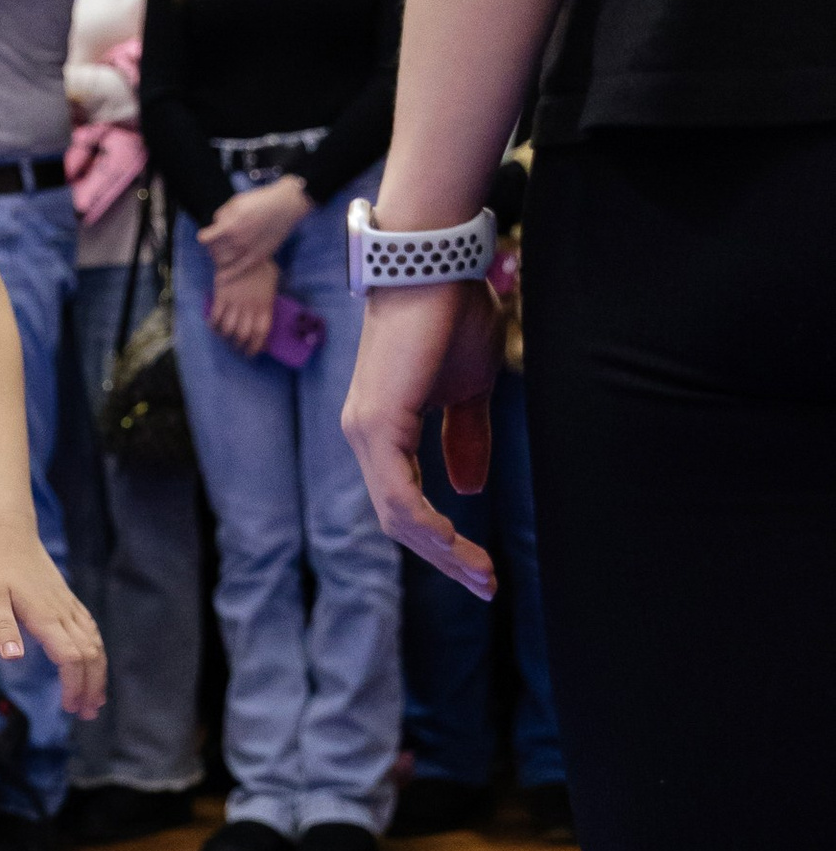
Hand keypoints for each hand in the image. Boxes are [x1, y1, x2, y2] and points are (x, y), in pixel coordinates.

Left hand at [0, 539, 107, 719]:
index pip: (70, 658)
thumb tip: (14, 658)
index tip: (69, 707)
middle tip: (86, 714)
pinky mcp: (67, 601)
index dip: (74, 685)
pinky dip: (96, 652)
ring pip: (94, 643)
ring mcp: (68, 606)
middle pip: (89, 655)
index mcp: (45, 617)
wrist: (8, 535)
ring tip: (95, 699)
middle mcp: (62, 613)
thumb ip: (2, 628)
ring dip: (98, 673)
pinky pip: (90, 630)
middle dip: (92, 686)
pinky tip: (93, 664)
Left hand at [198, 175, 310, 269]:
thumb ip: (222, 215)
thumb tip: (215, 226)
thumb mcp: (236, 202)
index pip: (205, 239)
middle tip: (217, 244)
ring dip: (219, 258)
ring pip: (223, 262)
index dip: (204, 237)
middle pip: (213, 251)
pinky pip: (238, 270)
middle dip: (212, 247)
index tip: (206, 236)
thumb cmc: (260, 201)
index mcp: (229, 225)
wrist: (286, 206)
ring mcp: (248, 250)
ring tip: (223, 253)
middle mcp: (237, 240)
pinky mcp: (258, 257)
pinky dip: (227, 275)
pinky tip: (221, 278)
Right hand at [206, 263, 280, 357]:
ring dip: (226, 337)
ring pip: (228, 330)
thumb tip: (265, 312)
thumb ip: (268, 298)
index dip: (256, 346)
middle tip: (237, 347)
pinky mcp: (221, 298)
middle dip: (239, 345)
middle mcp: (250, 308)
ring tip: (225, 337)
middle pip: (243, 335)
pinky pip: (216, 318)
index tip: (251, 352)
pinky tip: (214, 326)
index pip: (261, 333)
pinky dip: (214, 325)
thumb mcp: (273, 281)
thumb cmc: (260, 265)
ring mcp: (234, 303)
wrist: (242, 251)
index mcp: (265, 305)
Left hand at [340, 283, 502, 598]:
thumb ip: (466, 438)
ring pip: (397, 516)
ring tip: (480, 575)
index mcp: (382, 430)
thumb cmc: (451, 316)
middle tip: (485, 585)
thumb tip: (469, 489)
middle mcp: (364, 436)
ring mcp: (365, 432)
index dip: (442, 539)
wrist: (435, 265)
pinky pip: (398, 495)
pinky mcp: (376, 425)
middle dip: (444, 557)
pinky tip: (456, 544)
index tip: (480, 567)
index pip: (406, 502)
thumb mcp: (468, 389)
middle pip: (399, 520)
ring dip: (441, 551)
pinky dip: (427, 525)